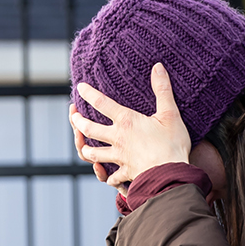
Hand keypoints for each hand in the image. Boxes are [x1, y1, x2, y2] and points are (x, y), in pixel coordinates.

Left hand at [69, 64, 191, 190]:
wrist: (170, 174)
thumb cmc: (171, 143)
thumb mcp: (170, 113)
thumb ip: (162, 89)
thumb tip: (157, 67)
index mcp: (126, 121)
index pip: (102, 103)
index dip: (89, 94)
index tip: (79, 88)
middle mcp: (118, 138)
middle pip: (90, 129)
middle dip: (78, 122)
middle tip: (73, 117)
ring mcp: (119, 156)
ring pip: (94, 154)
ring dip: (87, 150)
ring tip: (83, 147)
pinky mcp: (126, 172)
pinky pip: (113, 177)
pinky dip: (109, 177)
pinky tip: (109, 177)